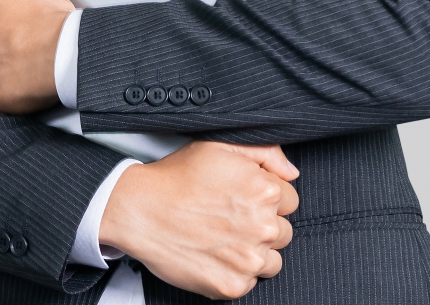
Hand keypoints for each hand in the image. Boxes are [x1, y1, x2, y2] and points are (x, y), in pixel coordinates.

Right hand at [99, 142, 299, 299]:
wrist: (138, 210)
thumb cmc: (175, 177)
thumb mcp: (217, 146)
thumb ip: (264, 151)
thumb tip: (291, 173)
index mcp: (264, 191)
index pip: (289, 200)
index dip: (264, 198)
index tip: (241, 198)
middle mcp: (263, 226)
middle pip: (283, 232)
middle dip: (260, 225)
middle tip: (227, 217)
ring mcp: (249, 259)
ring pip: (272, 260)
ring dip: (253, 252)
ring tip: (221, 237)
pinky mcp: (233, 284)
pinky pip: (250, 282)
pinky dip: (234, 271)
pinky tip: (213, 254)